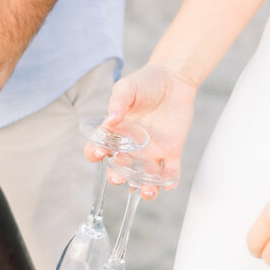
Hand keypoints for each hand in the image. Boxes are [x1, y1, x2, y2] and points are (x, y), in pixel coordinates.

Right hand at [86, 63, 196, 198]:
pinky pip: (170, 171)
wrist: (174, 79)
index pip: (99, 148)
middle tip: (119, 178)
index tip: (99, 153)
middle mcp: (131, 147)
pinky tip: (169, 183)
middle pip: (121, 169)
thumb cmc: (146, 82)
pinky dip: (170, 180)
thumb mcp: (127, 88)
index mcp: (116, 133)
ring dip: (145, 187)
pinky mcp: (171, 151)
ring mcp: (151, 151)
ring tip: (147, 190)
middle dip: (118, 176)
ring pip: (145, 176)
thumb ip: (118, 102)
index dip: (95, 153)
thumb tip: (110, 119)